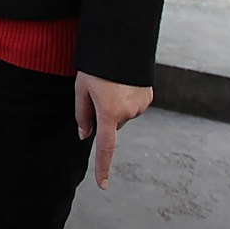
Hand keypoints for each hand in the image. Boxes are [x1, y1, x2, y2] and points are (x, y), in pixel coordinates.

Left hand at [74, 71, 152, 189]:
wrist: (120, 43)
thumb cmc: (96, 65)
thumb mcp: (81, 87)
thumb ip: (82, 114)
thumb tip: (85, 135)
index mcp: (109, 112)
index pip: (105, 147)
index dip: (102, 167)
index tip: (102, 185)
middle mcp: (128, 113)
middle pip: (112, 124)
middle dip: (105, 115)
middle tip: (98, 91)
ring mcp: (141, 106)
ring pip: (123, 115)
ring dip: (116, 105)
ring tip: (112, 83)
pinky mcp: (148, 97)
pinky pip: (133, 106)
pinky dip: (127, 99)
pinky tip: (123, 83)